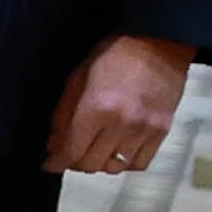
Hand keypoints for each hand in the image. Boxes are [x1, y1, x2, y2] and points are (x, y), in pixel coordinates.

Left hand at [48, 34, 190, 180]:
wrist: (157, 44)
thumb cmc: (112, 56)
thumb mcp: (77, 79)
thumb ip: (63, 115)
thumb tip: (54, 144)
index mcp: (96, 109)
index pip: (71, 151)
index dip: (56, 162)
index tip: (49, 164)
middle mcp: (121, 124)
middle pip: (91, 164)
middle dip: (75, 161)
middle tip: (70, 152)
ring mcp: (144, 130)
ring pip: (114, 167)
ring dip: (99, 163)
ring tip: (94, 149)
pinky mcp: (162, 131)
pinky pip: (140, 163)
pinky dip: (124, 163)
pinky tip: (117, 151)